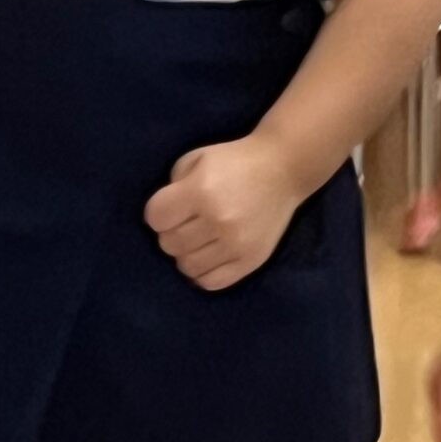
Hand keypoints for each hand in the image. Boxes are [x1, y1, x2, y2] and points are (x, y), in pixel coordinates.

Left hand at [145, 136, 310, 289]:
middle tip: (189, 223)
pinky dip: (203, 273)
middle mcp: (218, 220)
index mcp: (201, 190)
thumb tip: (164, 220)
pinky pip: (212, 282)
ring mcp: (236, 244)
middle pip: (169, 244)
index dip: (160, 212)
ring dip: (187, 254)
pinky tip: (210, 257)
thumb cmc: (235, 161)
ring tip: (200, 240)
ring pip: (187, 266)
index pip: (156, 219)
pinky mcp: (251, 260)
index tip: (174, 206)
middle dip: (172, 233)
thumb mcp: (197, 159)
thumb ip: (173, 188)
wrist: (284, 169)